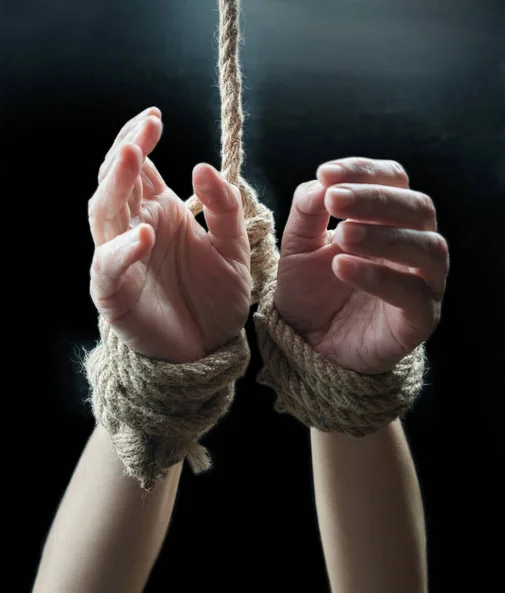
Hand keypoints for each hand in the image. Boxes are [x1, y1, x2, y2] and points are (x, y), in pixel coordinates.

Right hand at [88, 107, 250, 363]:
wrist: (210, 347)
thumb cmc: (216, 297)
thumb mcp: (234, 249)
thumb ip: (224, 209)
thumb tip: (202, 166)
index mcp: (160, 213)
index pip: (139, 168)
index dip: (140, 138)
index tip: (155, 116)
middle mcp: (135, 229)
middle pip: (116, 182)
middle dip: (126, 151)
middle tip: (145, 128)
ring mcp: (121, 260)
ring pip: (105, 214)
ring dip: (117, 185)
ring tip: (136, 157)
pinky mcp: (115, 293)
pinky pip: (110, 268)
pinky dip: (123, 251)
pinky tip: (145, 236)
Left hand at [275, 157, 448, 374]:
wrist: (309, 344)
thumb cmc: (311, 290)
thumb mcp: (298, 246)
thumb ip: (308, 212)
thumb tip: (321, 183)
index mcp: (390, 220)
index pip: (394, 181)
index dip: (364, 172)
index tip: (326, 174)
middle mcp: (415, 246)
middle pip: (417, 208)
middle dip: (375, 199)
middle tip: (336, 200)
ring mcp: (423, 283)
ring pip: (426, 248)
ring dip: (383, 236)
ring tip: (342, 235)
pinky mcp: (420, 319)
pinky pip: (413, 295)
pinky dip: (380, 278)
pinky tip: (343, 268)